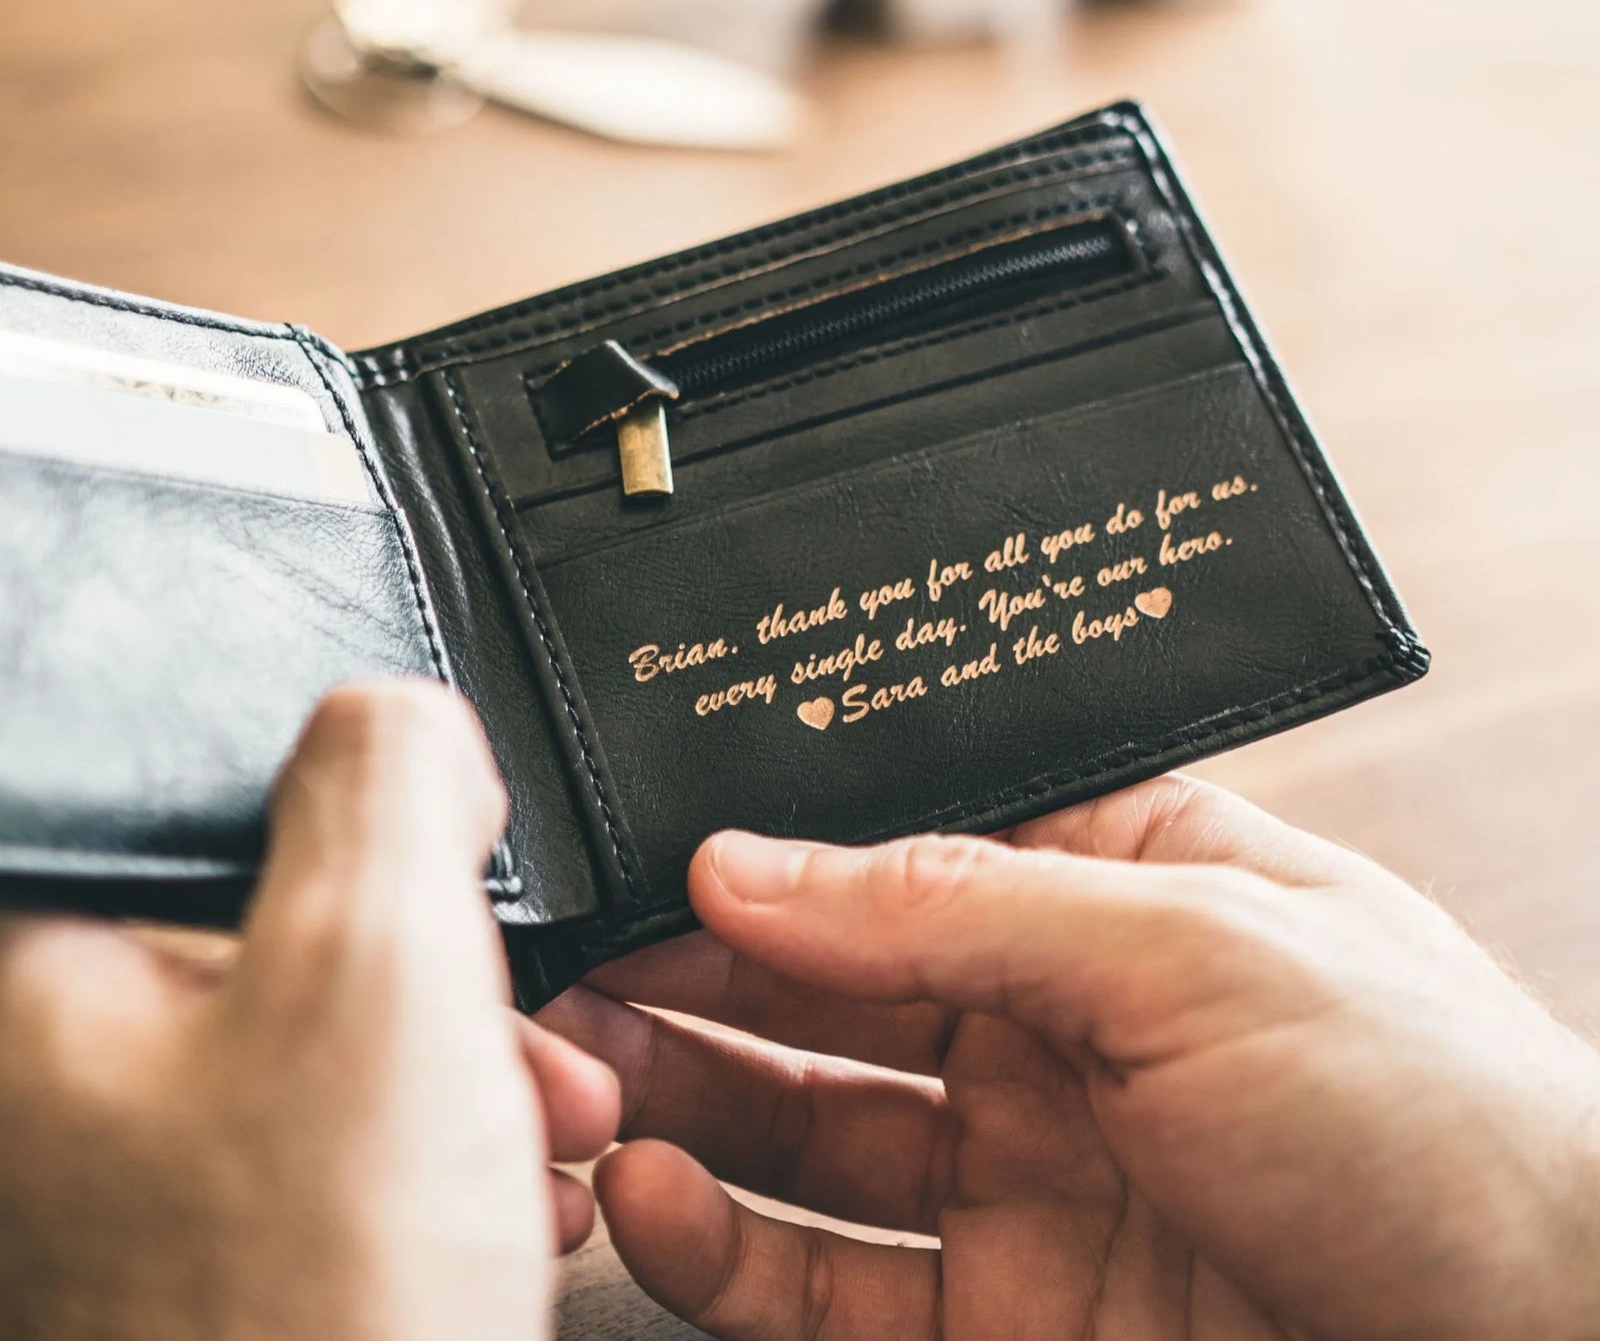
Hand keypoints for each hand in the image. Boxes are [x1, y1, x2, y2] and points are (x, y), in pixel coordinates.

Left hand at [0, 682, 618, 1340]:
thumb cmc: (308, 1321)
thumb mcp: (381, 969)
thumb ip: (388, 778)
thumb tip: (401, 719)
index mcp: (37, 974)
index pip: (213, 791)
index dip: (366, 819)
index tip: (451, 874)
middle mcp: (54, 1072)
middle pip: (285, 919)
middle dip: (440, 968)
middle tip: (505, 1027)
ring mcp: (121, 1168)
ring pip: (322, 1031)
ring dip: (458, 1059)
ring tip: (533, 1121)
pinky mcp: (199, 1241)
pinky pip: (326, 1128)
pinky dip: (429, 1138)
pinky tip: (496, 1187)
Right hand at [543, 776, 1599, 1340]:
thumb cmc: (1444, 1112)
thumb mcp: (1190, 948)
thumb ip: (954, 903)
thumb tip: (755, 859)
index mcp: (1106, 892)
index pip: (893, 857)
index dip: (765, 862)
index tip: (648, 870)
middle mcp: (1051, 1024)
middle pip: (827, 991)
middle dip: (691, 984)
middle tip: (571, 981)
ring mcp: (1021, 1176)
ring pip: (803, 1132)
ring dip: (684, 1108)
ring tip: (582, 1085)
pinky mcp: (1004, 1317)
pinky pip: (830, 1276)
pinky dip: (728, 1247)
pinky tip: (658, 1201)